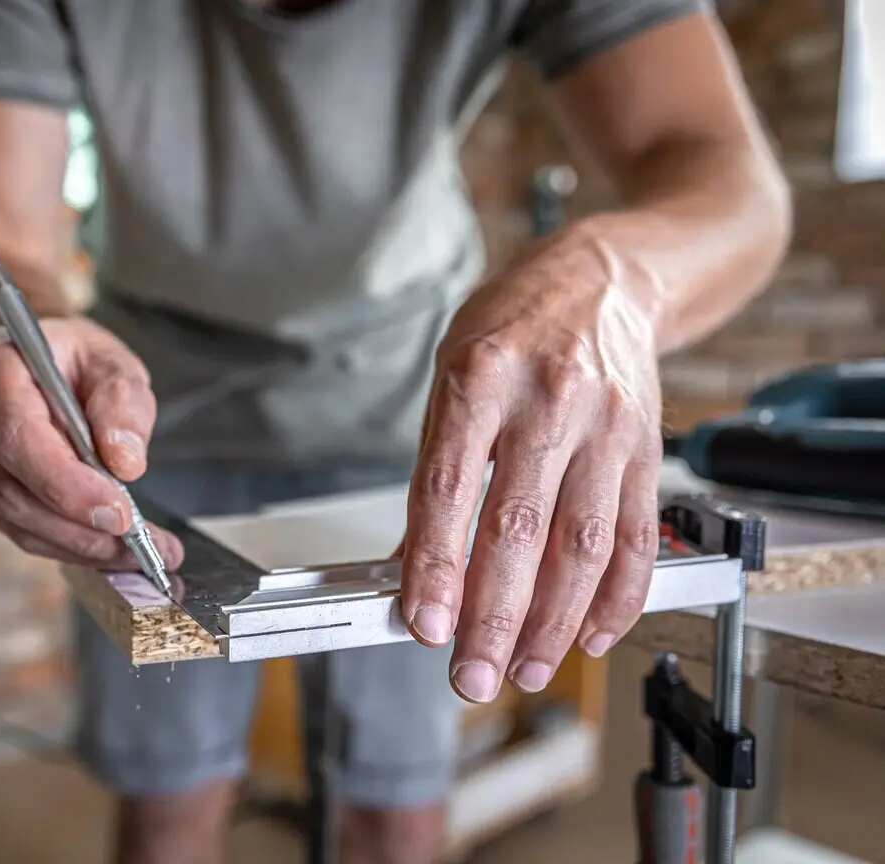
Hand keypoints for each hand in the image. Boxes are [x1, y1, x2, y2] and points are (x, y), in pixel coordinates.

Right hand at [0, 317, 184, 569]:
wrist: (42, 363)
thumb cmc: (75, 359)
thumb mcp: (113, 362)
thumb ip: (123, 402)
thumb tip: (125, 462)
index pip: (17, 437)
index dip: (66, 484)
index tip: (119, 512)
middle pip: (10, 490)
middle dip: (78, 526)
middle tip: (139, 544)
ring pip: (13, 519)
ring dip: (77, 544)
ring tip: (135, 552)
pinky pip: (15, 529)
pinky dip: (65, 544)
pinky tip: (106, 545)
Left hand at [400, 229, 663, 702]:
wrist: (602, 279)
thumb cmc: (512, 327)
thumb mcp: (450, 378)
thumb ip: (433, 470)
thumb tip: (407, 563)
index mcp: (479, 377)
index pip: (448, 486)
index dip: (434, 564)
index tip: (423, 624)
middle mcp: (547, 401)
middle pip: (519, 528)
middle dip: (493, 616)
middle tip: (471, 673)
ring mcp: (606, 427)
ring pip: (582, 544)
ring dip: (553, 622)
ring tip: (523, 667)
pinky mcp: (648, 450)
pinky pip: (638, 537)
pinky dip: (616, 598)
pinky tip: (589, 634)